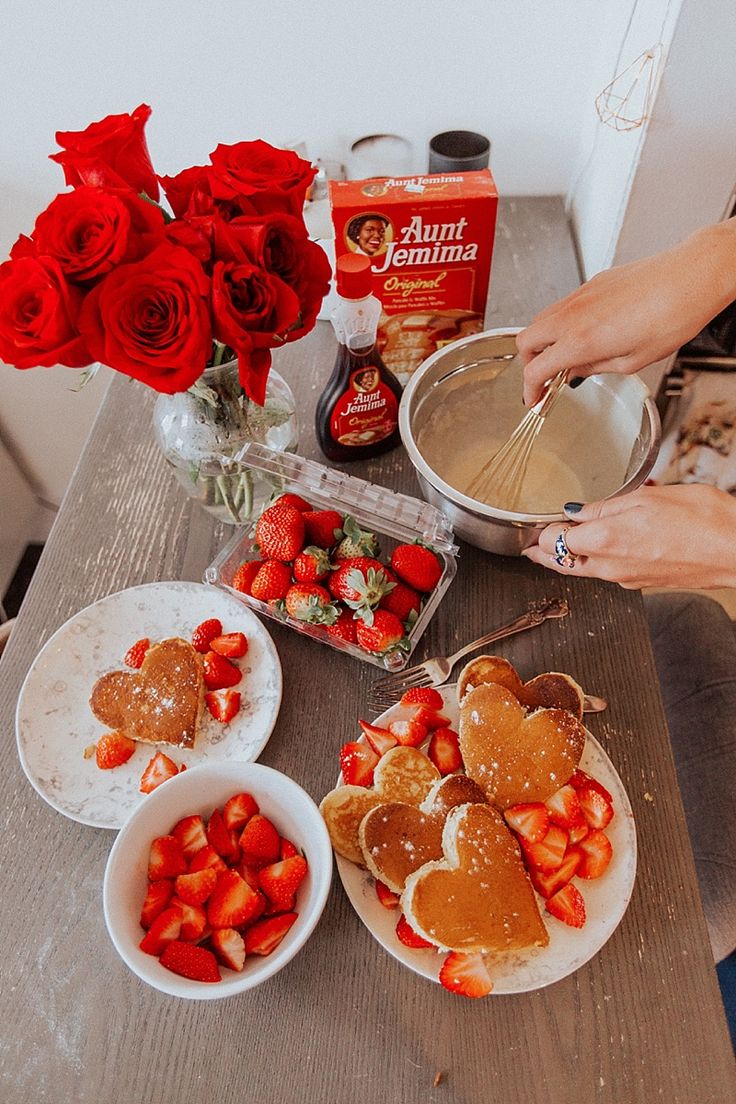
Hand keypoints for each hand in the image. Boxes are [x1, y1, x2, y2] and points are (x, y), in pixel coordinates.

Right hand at [517, 221, 735, 404]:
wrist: (691, 276)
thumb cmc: (673, 316)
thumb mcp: (634, 360)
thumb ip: (597, 367)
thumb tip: (579, 371)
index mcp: (581, 340)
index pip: (536, 369)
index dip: (531, 390)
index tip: (535, 399)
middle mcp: (573, 314)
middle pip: (525, 340)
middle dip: (529, 363)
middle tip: (544, 378)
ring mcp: (581, 295)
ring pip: (542, 319)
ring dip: (544, 341)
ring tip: (565, 356)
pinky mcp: (593, 283)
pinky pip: (563, 305)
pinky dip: (561, 323)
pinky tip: (583, 333)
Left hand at [521, 484, 735, 589]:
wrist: (735, 549)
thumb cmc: (701, 520)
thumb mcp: (646, 497)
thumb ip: (605, 506)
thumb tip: (577, 511)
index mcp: (604, 540)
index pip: (553, 541)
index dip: (539, 531)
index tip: (533, 524)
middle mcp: (609, 565)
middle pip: (561, 563)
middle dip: (542, 553)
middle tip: (529, 546)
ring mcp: (625, 577)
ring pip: (583, 570)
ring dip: (565, 559)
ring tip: (553, 549)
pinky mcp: (641, 581)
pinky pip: (606, 572)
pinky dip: (594, 561)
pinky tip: (597, 549)